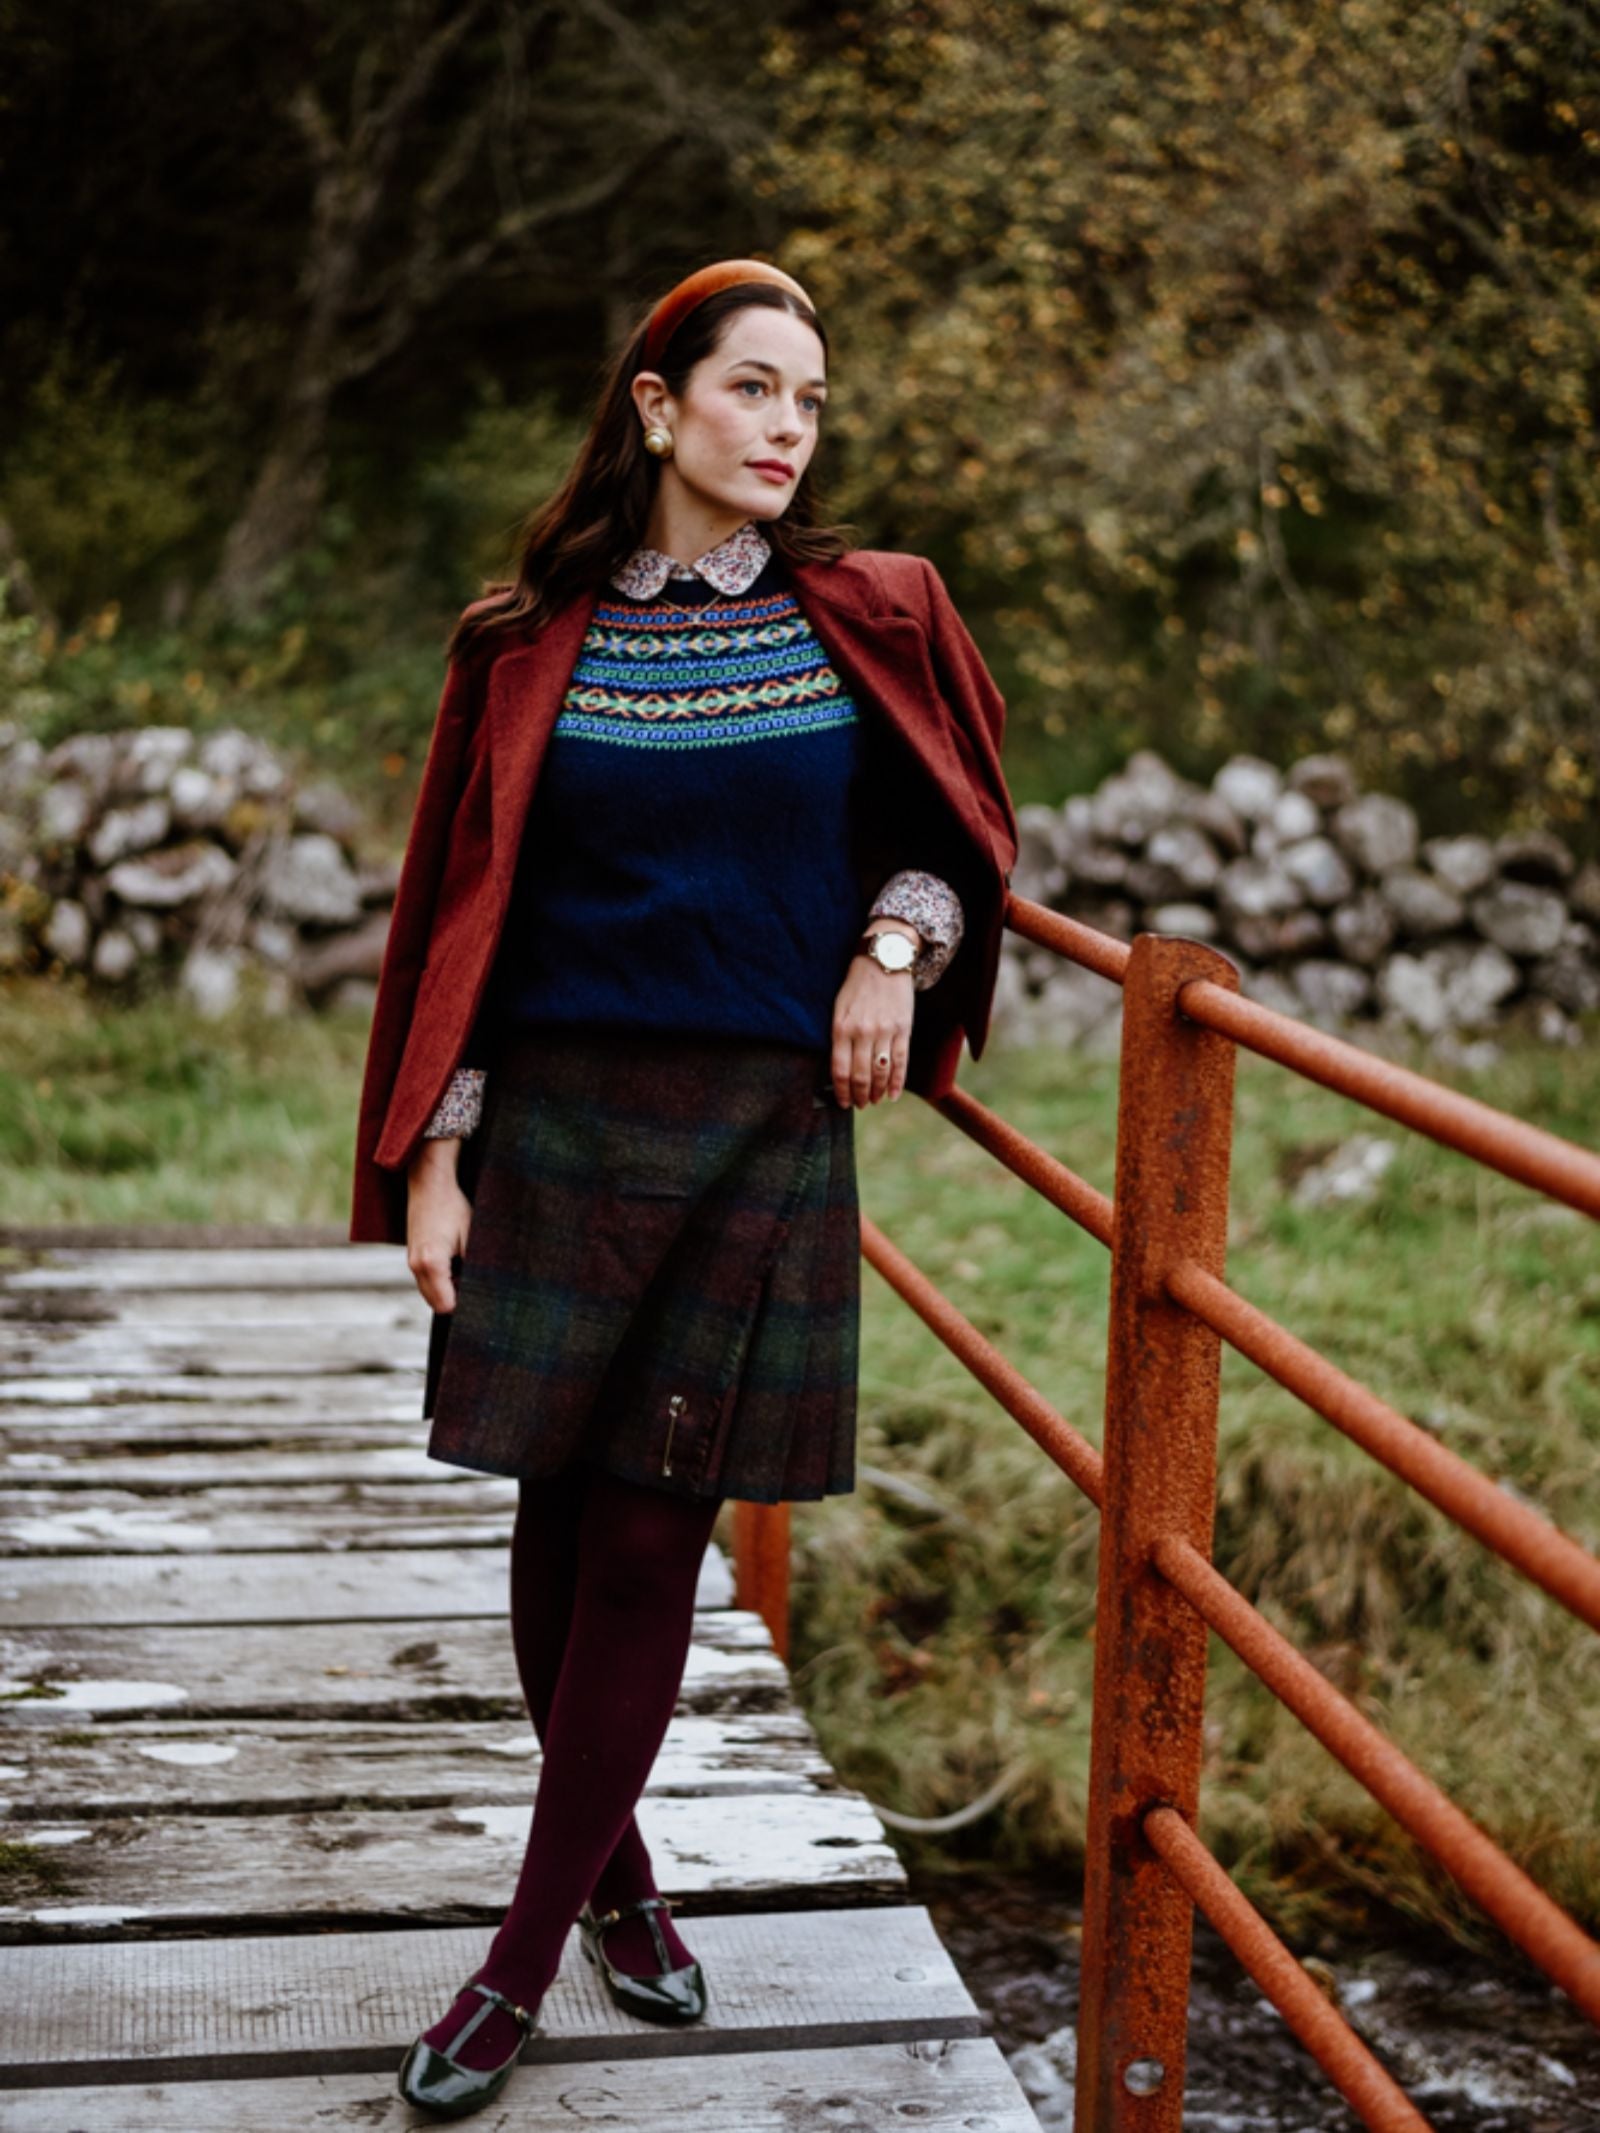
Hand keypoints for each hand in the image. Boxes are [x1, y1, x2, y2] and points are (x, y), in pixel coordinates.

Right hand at [406, 1139, 472, 1312]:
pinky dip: (440, 1280)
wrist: (430, 1185)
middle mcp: (416, 1266)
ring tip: (464, 1268)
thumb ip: (475, 1268)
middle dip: (456, 1298)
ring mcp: (411, 1262)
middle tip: (474, 1281)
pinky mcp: (411, 1257)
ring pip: (430, 1293)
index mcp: (431, 1263)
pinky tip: (454, 1262)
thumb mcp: (472, 1238)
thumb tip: (484, 1290)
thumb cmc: (453, 1208)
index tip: (479, 1294)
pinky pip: (426, 1281)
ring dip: (447, 1289)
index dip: (465, 1304)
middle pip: (437, 1303)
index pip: (447, 1305)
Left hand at [831, 927, 917, 1106]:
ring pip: (880, 1073)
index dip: (842, 1091)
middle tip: (860, 1105)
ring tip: (873, 1100)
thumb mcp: (839, 1008)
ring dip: (876, 1092)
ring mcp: (885, 1032)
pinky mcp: (903, 1029)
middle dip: (859, 1096)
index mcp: (841, 1028)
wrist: (884, 960)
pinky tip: (891, 1095)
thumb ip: (838, 1036)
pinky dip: (896, 1083)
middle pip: (860, 1076)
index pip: (840, 1070)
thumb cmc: (857, 986)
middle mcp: (862, 1032)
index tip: (843, 1103)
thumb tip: (840, 1068)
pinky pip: (901, 1062)